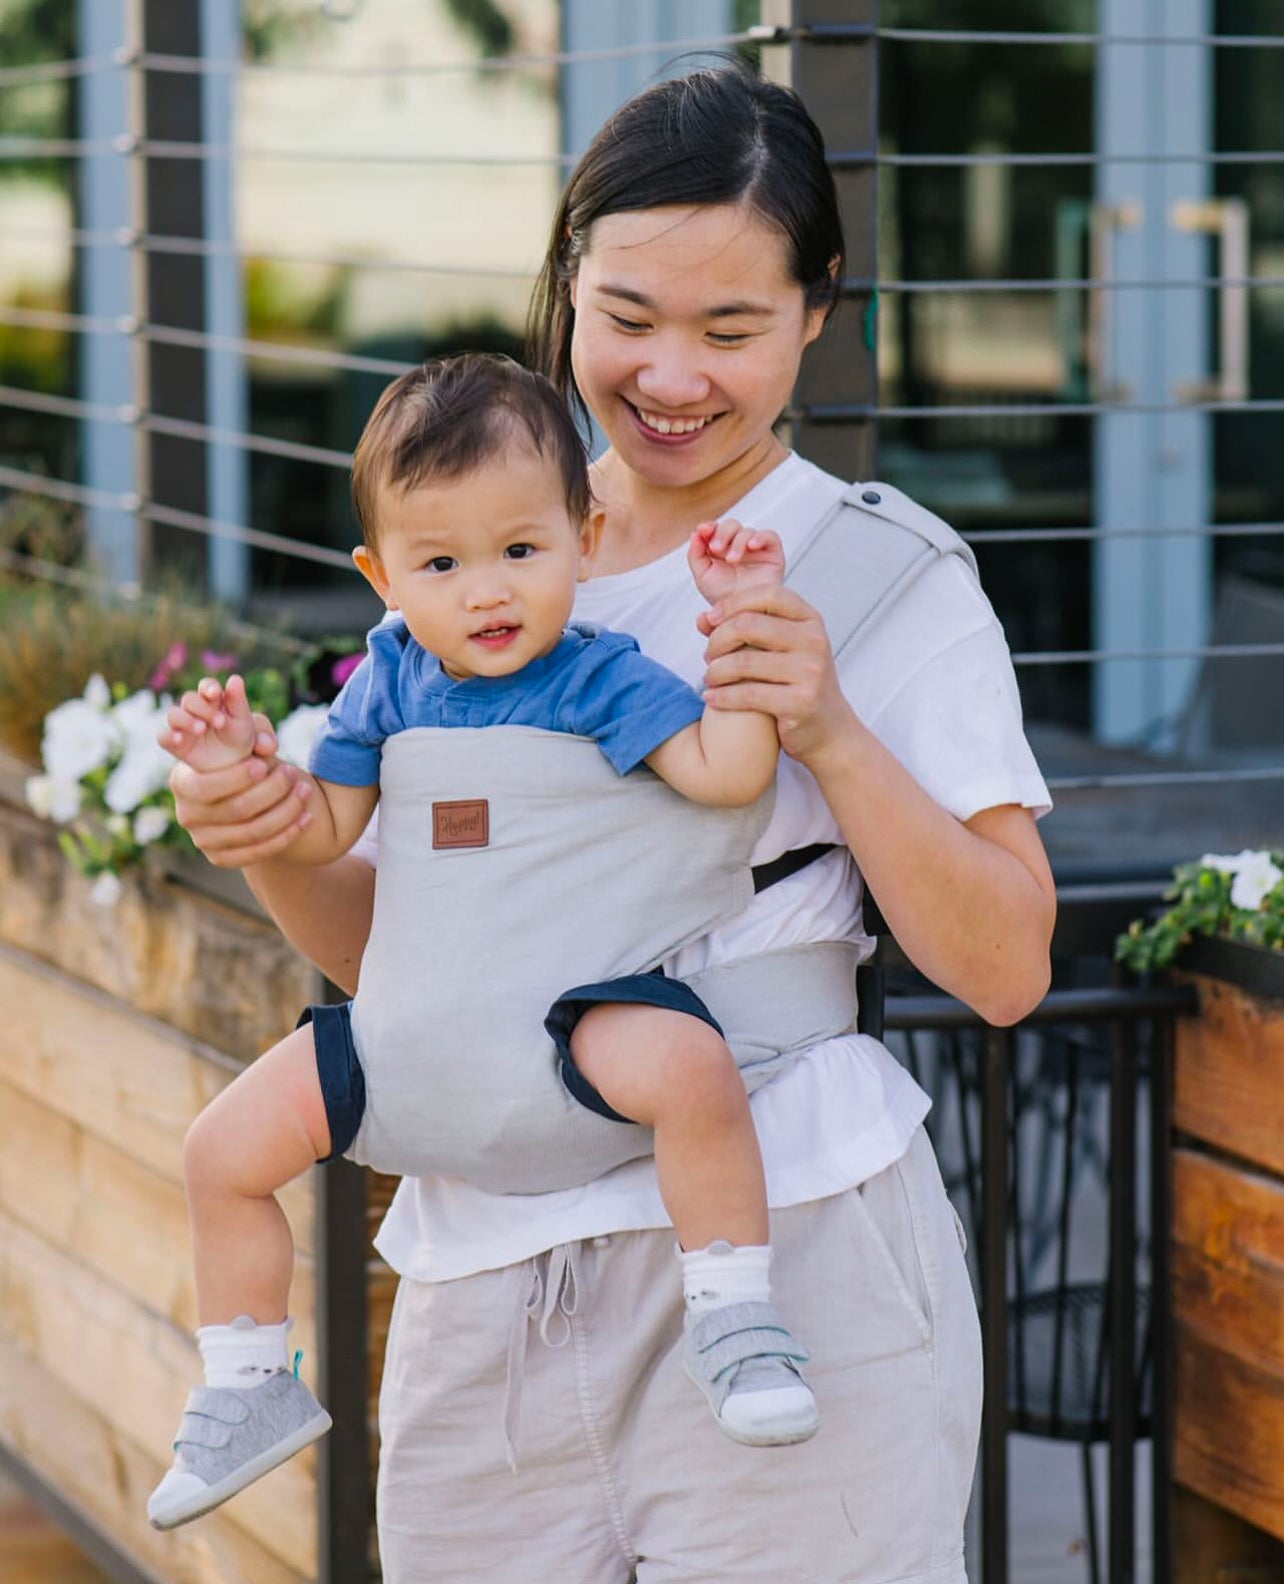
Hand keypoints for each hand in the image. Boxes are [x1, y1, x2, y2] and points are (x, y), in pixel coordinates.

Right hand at [158, 674, 257, 772]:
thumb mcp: (242, 720)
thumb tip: (235, 678)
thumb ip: (237, 700)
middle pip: (189, 699)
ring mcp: (182, 725)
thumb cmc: (239, 737)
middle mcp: (194, 709)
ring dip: (185, 720)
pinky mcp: (174, 743)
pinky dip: (169, 736)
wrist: (233, 764)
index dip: (208, 687)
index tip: (215, 694)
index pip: (206, 686)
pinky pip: (164, 736)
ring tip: (201, 729)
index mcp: (212, 700)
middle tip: (220, 722)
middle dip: (203, 708)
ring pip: (173, 714)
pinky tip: (180, 739)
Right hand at [168, 709, 314, 869]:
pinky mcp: (222, 859)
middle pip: (236, 809)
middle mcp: (187, 815)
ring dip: (285, 811)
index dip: (237, 777)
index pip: (206, 786)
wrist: (244, 794)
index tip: (265, 764)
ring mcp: (203, 840)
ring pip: (252, 831)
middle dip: (271, 791)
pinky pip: (259, 852)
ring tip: (305, 790)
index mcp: (182, 782)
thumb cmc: (242, 758)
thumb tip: (266, 744)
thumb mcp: (244, 740)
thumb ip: (255, 732)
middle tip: (293, 774)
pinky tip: (307, 817)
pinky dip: (288, 834)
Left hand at [687, 519, 784, 607]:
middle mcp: (738, 547)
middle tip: (716, 548)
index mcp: (721, 550)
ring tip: (732, 559)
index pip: (715, 529)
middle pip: (731, 525)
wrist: (743, 615)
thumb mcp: (702, 577)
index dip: (709, 526)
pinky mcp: (773, 553)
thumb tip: (695, 533)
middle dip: (722, 533)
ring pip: (747, 531)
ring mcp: (756, 549)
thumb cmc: (724, 600)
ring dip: (737, 541)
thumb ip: (695, 555)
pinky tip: (751, 546)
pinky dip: (760, 537)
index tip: (703, 531)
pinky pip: (769, 536)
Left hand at [697, 584, 855, 766]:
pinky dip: (722, 696)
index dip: (732, 603)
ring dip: (716, 670)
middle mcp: (814, 641)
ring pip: (744, 662)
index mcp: (810, 620)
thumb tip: (702, 619)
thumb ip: (744, 630)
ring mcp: (811, 672)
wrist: (830, 730)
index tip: (711, 619)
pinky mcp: (801, 702)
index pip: (767, 594)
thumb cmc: (797, 685)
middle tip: (707, 656)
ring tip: (709, 678)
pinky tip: (711, 698)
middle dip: (718, 640)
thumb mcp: (780, 650)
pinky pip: (748, 694)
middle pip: (749, 625)